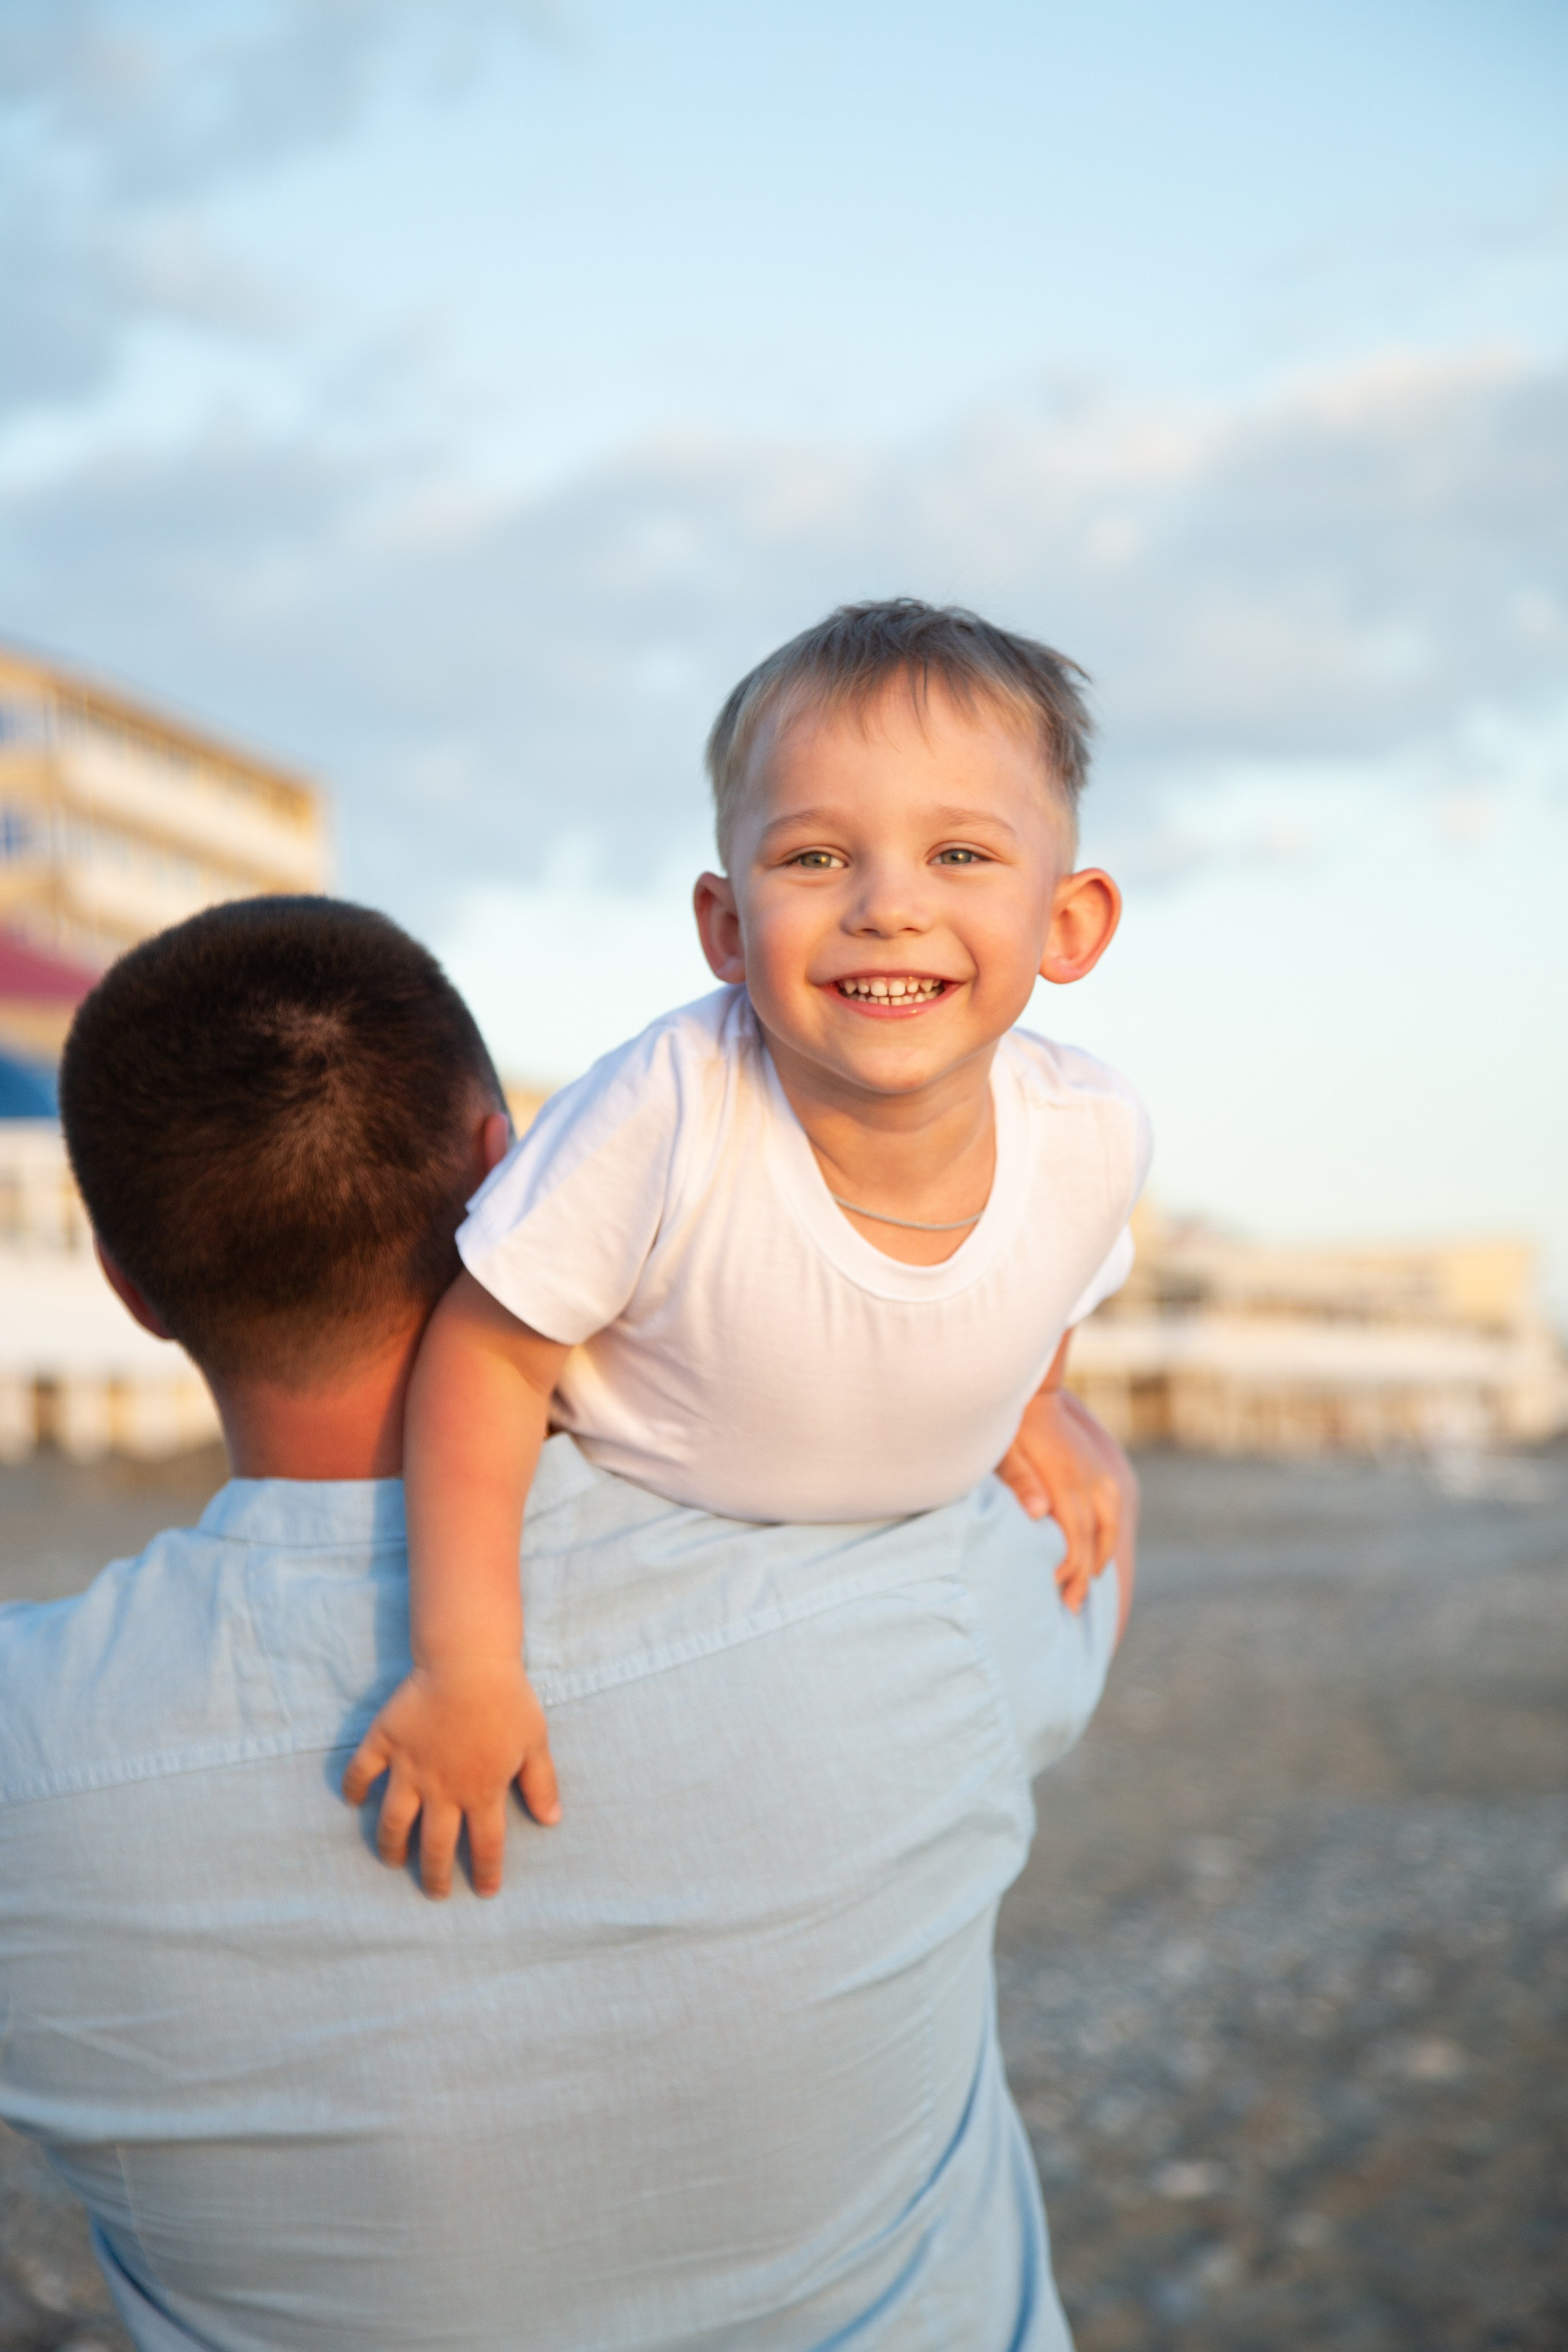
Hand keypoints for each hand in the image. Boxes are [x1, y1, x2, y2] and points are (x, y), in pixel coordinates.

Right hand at [342, 1657, 560, 1899]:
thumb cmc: (508, 1700)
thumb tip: (552, 1820)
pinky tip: (353, 1802)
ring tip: (392, 1860)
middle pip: (436, 1846)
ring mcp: (409, 1769)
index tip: (484, 1892)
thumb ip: (541, 1784)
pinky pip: (361, 1773)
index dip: (485, 1873)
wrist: (468, 1661)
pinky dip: (354, 1789)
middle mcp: (442, 1790)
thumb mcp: (534, 1743)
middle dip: (435, 1875)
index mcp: (481, 1792)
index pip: (485, 1846)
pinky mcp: (385, 1743)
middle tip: (434, 1892)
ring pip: (394, 1822)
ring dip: (391, 1846)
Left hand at [996, 1385, 1131, 1615]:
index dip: (1067, 1566)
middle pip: (1091, 1538)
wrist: (1031, 1388)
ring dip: (1100, 1556)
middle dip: (1082, 1576)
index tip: (1054, 1588)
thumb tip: (1038, 1515)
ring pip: (1109, 1523)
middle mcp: (1087, 1480)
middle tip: (1072, 1607)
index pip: (1074, 1536)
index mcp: (1063, 1481)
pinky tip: (1099, 1547)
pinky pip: (1112, 1507)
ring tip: (1088, 1584)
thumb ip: (1020, 1481)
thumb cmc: (1010, 1425)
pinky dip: (1109, 1532)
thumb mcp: (1004, 1451)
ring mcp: (1096, 1473)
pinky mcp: (1098, 1467)